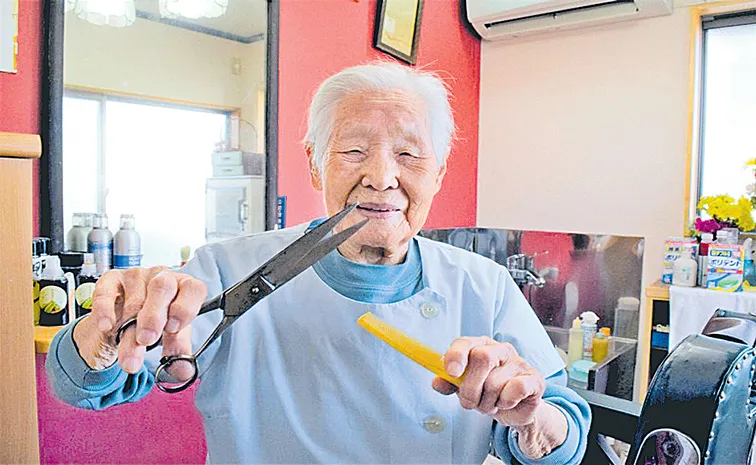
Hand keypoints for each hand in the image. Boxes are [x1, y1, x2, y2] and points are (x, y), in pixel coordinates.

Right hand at [72, 267, 206, 376]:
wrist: (125, 318)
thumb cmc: (156, 322)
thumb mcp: (171, 336)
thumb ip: (179, 352)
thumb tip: (184, 371)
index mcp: (184, 287)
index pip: (193, 288)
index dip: (186, 308)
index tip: (174, 329)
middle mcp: (162, 276)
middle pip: (162, 288)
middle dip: (154, 316)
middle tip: (147, 340)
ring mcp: (136, 275)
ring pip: (134, 301)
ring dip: (129, 331)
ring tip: (129, 358)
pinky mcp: (111, 280)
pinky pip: (106, 292)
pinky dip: (105, 311)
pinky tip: (106, 326)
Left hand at [432, 336, 566, 457]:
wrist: (515, 409)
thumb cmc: (487, 393)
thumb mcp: (464, 388)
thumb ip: (449, 383)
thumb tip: (437, 382)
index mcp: (480, 346)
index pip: (464, 342)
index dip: (456, 356)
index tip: (451, 373)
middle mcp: (500, 349)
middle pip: (482, 358)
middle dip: (471, 389)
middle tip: (471, 402)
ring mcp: (519, 362)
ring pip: (495, 381)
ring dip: (487, 402)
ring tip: (490, 404)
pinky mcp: (534, 378)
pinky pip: (516, 388)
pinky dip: (506, 401)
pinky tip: (507, 402)